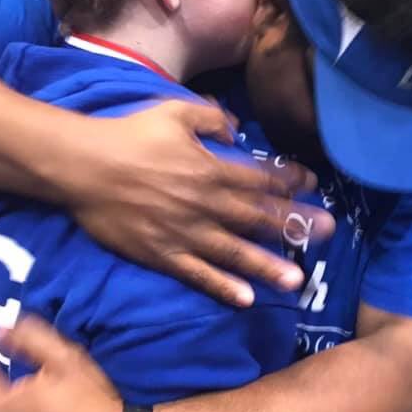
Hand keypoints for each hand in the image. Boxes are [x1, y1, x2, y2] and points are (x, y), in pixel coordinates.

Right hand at [60, 100, 333, 306]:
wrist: (83, 167)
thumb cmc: (130, 135)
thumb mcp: (174, 111)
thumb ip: (211, 119)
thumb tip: (238, 130)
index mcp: (211, 169)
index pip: (260, 177)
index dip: (289, 180)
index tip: (313, 184)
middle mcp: (205, 204)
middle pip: (258, 217)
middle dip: (295, 224)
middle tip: (329, 234)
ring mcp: (184, 233)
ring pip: (234, 253)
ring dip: (267, 265)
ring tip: (297, 280)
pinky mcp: (162, 255)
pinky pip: (197, 275)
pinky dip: (222, 287)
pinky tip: (245, 300)